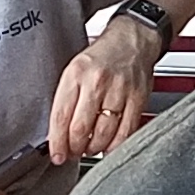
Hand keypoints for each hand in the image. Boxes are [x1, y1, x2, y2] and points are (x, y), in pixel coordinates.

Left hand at [49, 19, 157, 159]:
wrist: (133, 40)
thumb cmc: (101, 57)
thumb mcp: (74, 69)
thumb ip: (65, 98)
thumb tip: (56, 133)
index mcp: (76, 73)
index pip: (60, 115)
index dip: (57, 141)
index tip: (57, 154)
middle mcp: (97, 82)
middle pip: (80, 128)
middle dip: (74, 148)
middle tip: (72, 153)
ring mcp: (119, 91)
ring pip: (102, 134)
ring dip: (93, 149)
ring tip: (89, 148)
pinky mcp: (138, 99)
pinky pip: (125, 132)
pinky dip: (115, 146)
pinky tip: (108, 146)